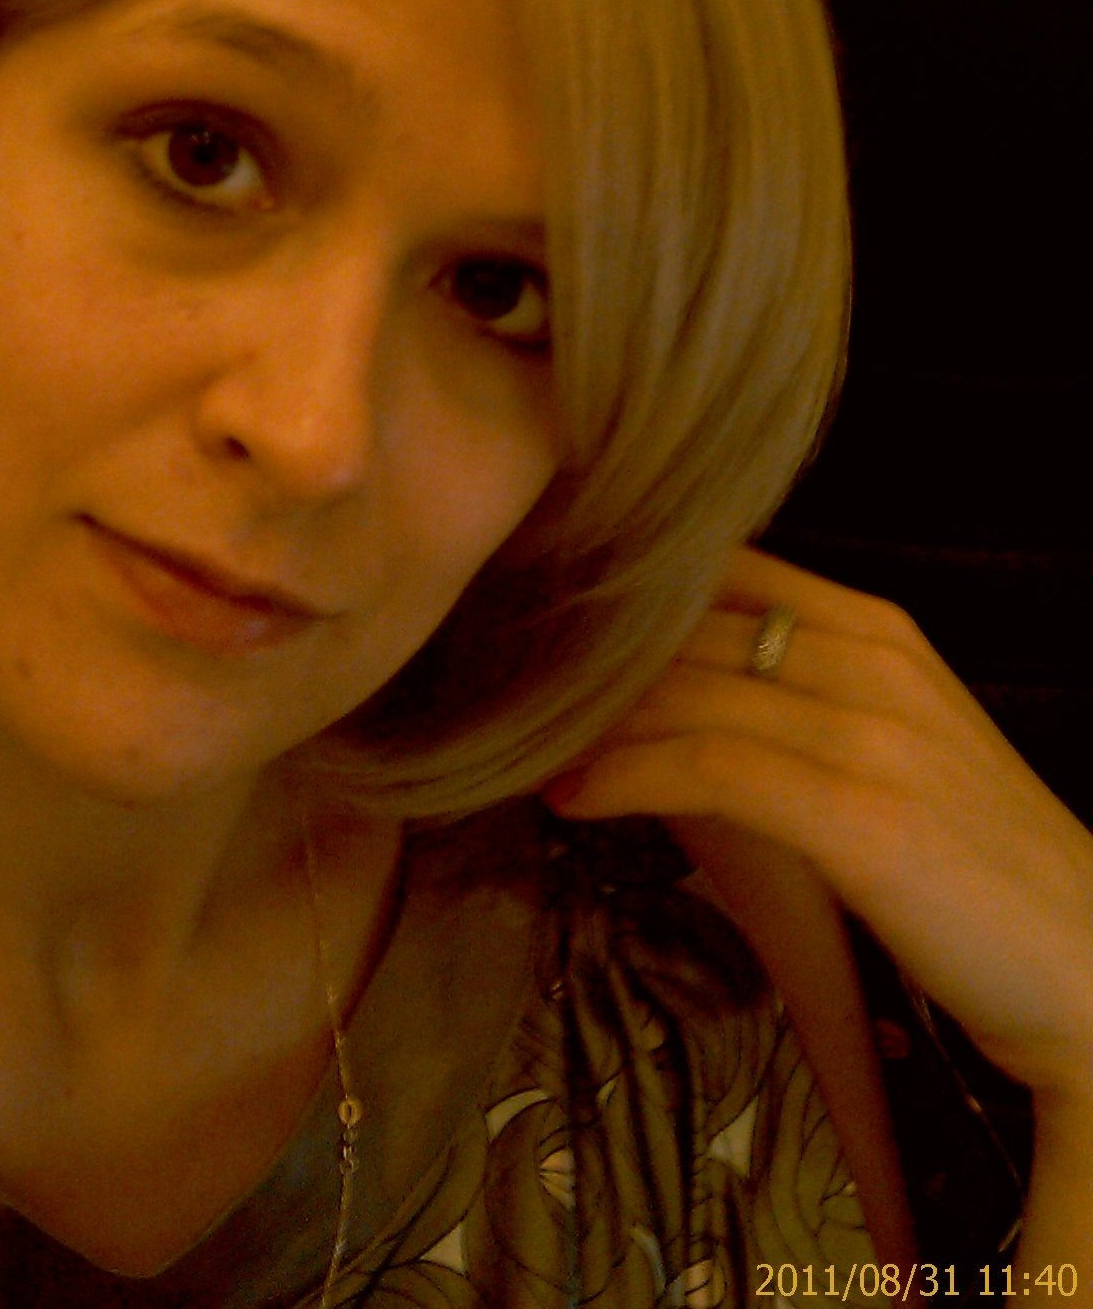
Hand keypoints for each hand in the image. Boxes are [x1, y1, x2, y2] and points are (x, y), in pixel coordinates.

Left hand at [541, 549, 1092, 1103]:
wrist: (1090, 968)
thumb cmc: (975, 863)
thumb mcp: (890, 743)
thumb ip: (797, 694)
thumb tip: (667, 688)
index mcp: (876, 627)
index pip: (720, 570)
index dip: (620, 587)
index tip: (539, 616)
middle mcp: (871, 656)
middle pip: (685, 628)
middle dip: (585, 658)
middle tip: (505, 686)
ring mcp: (868, 730)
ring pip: (684, 692)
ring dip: (586, 722)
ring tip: (521, 747)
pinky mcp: (858, 811)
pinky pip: (705, 768)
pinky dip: (622, 776)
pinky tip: (570, 797)